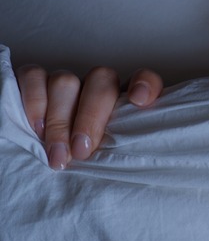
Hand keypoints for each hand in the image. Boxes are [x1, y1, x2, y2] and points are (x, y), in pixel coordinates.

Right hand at [15, 65, 163, 169]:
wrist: (42, 156)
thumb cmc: (85, 159)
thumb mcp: (108, 156)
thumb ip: (121, 151)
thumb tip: (133, 165)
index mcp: (122, 99)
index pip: (143, 78)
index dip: (145, 84)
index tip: (140, 101)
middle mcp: (94, 85)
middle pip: (101, 79)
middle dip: (91, 116)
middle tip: (82, 151)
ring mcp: (64, 81)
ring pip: (65, 80)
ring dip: (60, 120)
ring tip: (58, 154)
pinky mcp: (32, 80)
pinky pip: (33, 76)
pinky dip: (34, 101)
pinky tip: (36, 128)